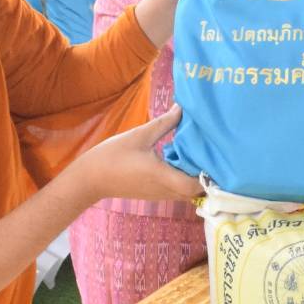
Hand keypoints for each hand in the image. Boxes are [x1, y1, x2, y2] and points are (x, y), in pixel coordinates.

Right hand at [78, 106, 202, 201]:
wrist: (89, 179)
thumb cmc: (112, 156)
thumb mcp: (139, 135)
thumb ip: (164, 123)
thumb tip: (181, 108)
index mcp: (162, 176)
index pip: (195, 185)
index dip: (207, 175)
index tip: (213, 156)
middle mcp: (164, 189)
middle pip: (195, 190)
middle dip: (205, 175)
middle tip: (211, 153)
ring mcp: (159, 194)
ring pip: (186, 192)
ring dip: (193, 177)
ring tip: (199, 156)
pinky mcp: (153, 193)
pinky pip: (175, 190)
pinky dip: (182, 179)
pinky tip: (181, 161)